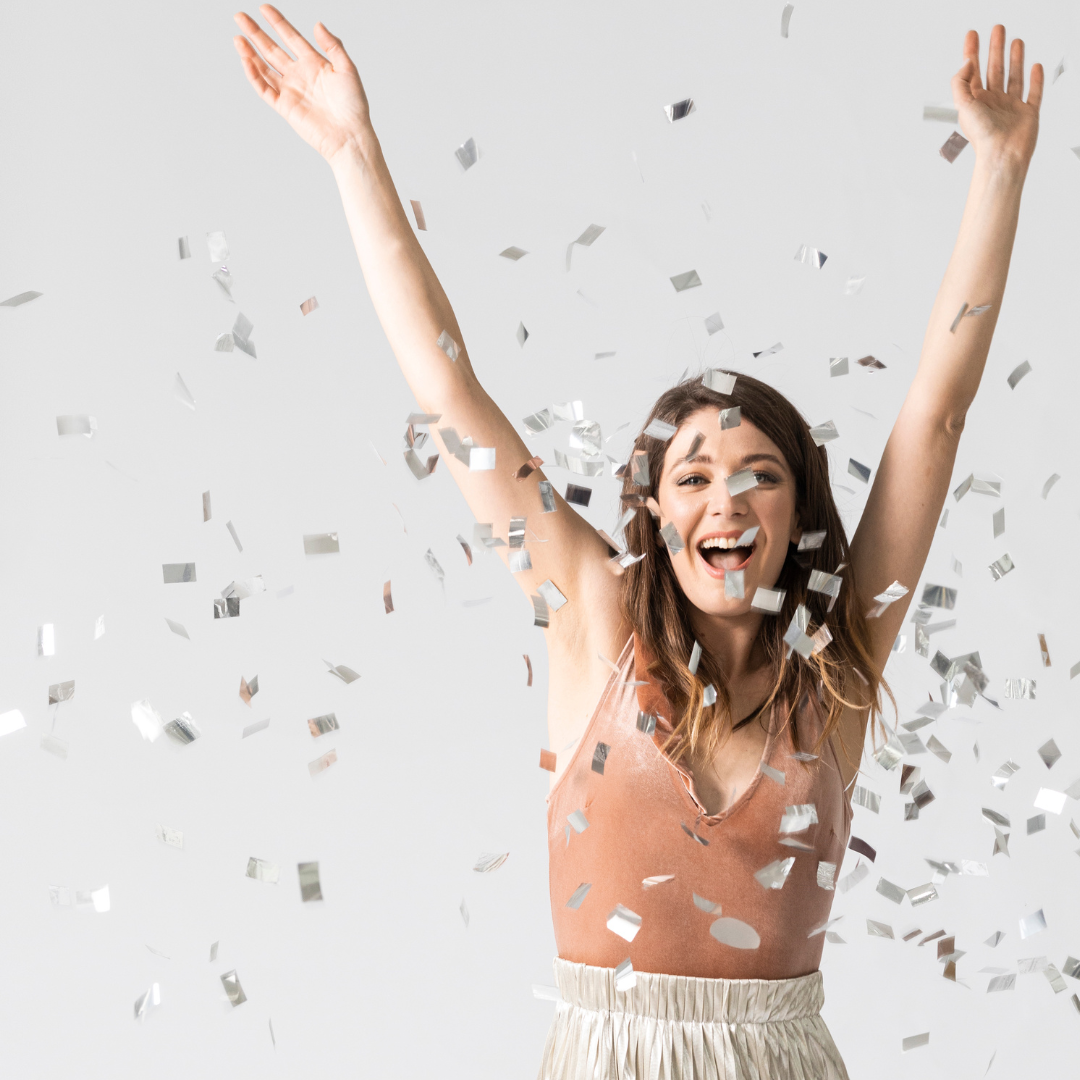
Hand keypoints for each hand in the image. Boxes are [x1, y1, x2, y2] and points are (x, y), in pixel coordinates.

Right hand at [234, 6, 370, 162]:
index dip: (277, 22)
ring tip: (238, 37)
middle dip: (256, 33)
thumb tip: (317, 24)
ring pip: (264, 68)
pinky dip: (254, 75)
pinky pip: (265, 89)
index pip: (291, 37)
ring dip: (250, 53)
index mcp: (315, 63)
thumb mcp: (348, 69)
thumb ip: (333, 45)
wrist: (349, 136)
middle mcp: (300, 75)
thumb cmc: (354, 106)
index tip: (263, 8)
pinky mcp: (285, 107)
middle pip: (272, 49)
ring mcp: (291, 90)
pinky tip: (246, 59)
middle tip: (240, 16)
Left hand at [951, 26, 1041, 170]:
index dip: (971, 51)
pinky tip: (1035, 68)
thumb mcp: (962, 105)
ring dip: (1014, 58)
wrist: (1003, 154)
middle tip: (997, 30)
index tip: (972, 35)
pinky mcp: (1028, 113)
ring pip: (1013, 76)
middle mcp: (992, 102)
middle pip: (994, 68)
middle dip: (995, 49)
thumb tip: (967, 62)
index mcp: (975, 101)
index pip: (972, 71)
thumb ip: (960, 82)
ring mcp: (1010, 107)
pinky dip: (1035, 79)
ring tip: (1015, 41)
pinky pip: (1034, 92)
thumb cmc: (983, 136)